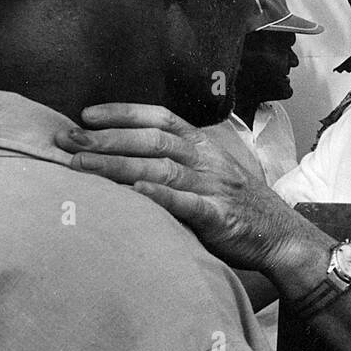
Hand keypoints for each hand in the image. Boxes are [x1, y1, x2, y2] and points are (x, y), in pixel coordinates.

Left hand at [55, 104, 323, 274]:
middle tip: (66, 140)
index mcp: (205, 148)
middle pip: (152, 141)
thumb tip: (128, 161)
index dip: (124, 112)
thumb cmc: (240, 208)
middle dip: (106, 138)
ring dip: (117, 165)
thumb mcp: (212, 177)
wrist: (283, 237)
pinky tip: (134, 192)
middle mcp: (207, 162)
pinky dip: (160, 196)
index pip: (161, 119)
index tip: (86, 114)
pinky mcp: (219, 217)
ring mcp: (213, 188)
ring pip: (161, 169)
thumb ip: (178, 167)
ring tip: (80, 166)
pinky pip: (186, 204)